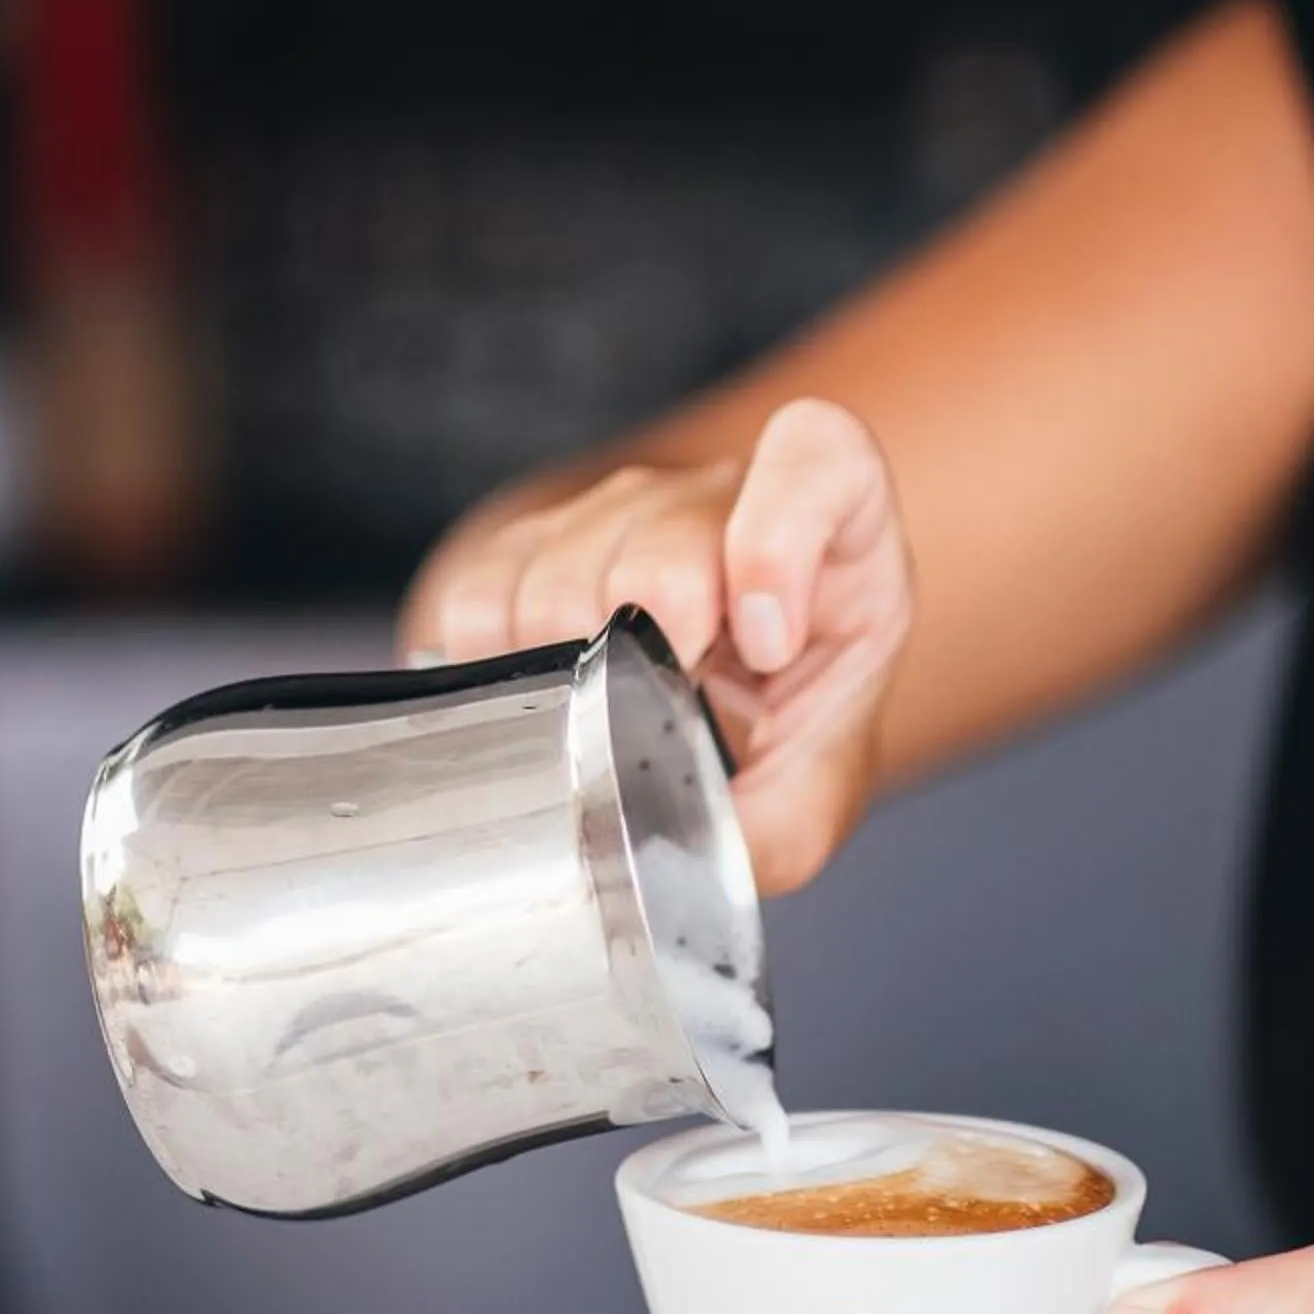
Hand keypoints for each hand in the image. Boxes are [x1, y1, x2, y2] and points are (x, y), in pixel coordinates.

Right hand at [399, 398, 913, 893]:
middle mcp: (718, 495)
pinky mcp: (530, 539)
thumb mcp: (816, 782)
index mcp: (831, 524)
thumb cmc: (782, 722)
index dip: (782, 538)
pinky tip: (549, 693)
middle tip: (664, 709)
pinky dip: (498, 660)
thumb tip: (706, 856)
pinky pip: (481, 593)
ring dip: (571, 660)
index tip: (766, 646)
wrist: (712, 697)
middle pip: (662, 540)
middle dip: (652, 641)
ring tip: (609, 709)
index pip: (818, 456)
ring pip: (559, 570)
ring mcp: (618, 508)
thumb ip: (782, 824)